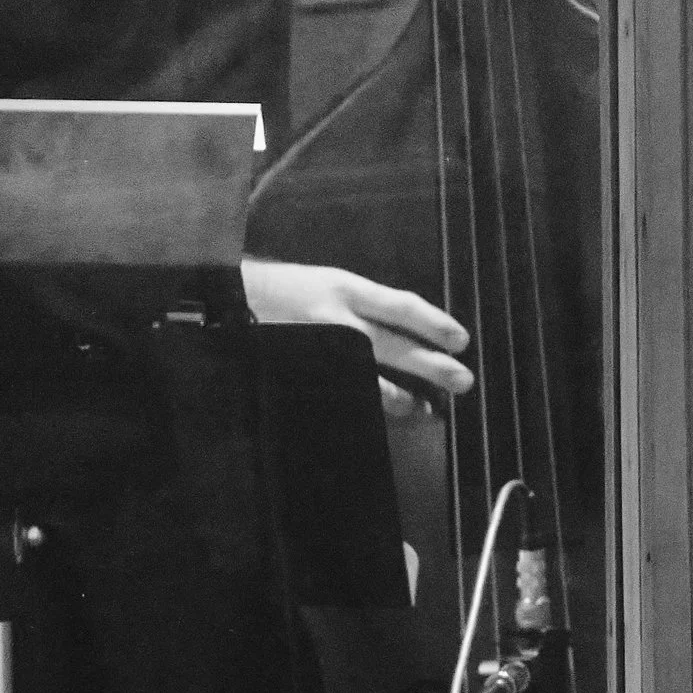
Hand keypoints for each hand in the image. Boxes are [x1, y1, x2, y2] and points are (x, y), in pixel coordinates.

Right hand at [240, 258, 473, 398]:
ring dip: (402, 395)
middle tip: (462, 380)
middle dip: (431, 365)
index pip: (400, 306)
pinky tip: (384, 410)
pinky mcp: (305, 370)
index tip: (461, 340)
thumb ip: (363, 303)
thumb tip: (408, 329)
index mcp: (344, 288)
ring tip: (426, 407)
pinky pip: (344, 390)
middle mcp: (335, 318)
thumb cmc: (286, 289)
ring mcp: (319, 347)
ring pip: (370, 376)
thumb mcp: (327, 283)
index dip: (434, 324)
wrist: (229, 296)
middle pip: (393, 345)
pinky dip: (368, 402)